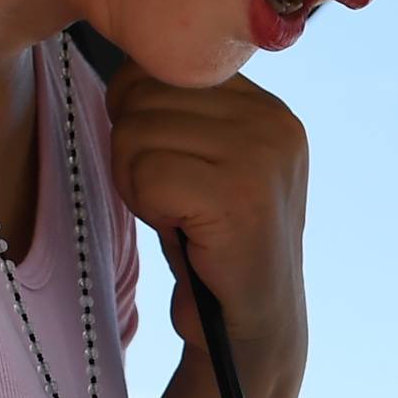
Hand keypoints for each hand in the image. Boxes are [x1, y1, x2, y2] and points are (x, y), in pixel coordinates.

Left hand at [106, 67, 309, 397]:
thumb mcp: (205, 161)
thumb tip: (122, 66)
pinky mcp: (240, 195)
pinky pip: (146, 173)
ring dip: (138, 184)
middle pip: (142, 93)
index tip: (174, 171)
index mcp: (267, 107)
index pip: (163, 66)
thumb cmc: (212, 246)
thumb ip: (181, 109)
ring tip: (179, 217)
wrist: (249, 331)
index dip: (141, 118)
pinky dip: (148, 208)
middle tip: (174, 201)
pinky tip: (183, 232)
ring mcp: (262, 156)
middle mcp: (274, 121)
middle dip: (135, 151)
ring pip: (136, 133)